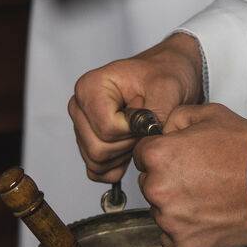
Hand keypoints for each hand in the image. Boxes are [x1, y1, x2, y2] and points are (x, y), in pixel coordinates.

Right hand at [70, 34, 204, 183]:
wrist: (166, 77)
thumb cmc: (163, 75)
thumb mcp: (167, 86)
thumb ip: (156, 111)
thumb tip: (146, 135)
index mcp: (90, 87)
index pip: (106, 128)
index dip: (133, 130)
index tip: (146, 112)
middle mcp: (80, 107)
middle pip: (98, 149)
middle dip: (129, 145)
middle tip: (145, 126)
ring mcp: (81, 127)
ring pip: (96, 162)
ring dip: (124, 156)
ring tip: (139, 133)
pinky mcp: (87, 144)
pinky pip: (96, 170)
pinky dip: (116, 167)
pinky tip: (132, 148)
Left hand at [133, 104, 246, 246]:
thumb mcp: (210, 114)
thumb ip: (176, 118)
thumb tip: (162, 130)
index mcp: (158, 156)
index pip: (141, 155)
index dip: (161, 153)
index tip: (179, 158)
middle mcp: (158, 189)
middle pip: (149, 184)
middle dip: (167, 179)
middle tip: (199, 176)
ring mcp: (170, 220)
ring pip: (160, 211)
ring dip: (176, 205)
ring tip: (207, 196)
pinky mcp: (184, 244)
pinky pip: (171, 237)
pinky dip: (185, 229)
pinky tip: (206, 215)